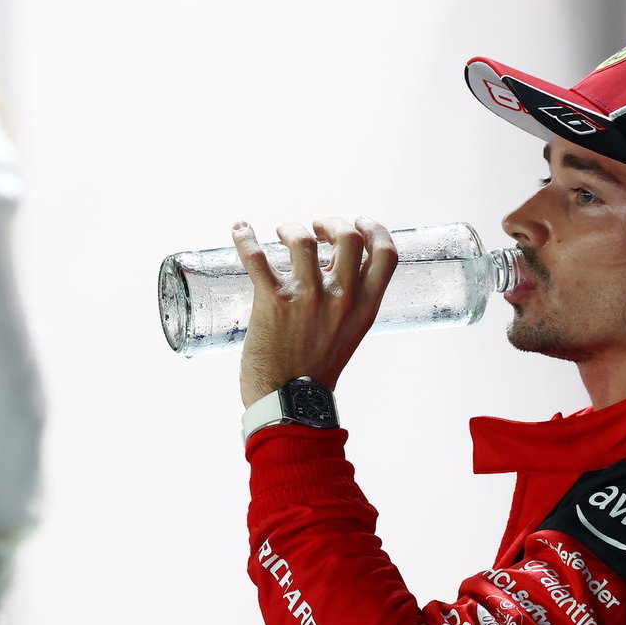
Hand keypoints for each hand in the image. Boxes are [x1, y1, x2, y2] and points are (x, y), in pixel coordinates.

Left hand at [234, 215, 397, 407]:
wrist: (288, 402)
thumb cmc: (314, 370)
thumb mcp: (347, 334)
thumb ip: (346, 302)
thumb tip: (330, 267)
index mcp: (365, 307)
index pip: (386, 254)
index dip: (374, 229)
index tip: (358, 222)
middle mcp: (341, 299)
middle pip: (348, 237)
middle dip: (332, 223)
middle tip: (316, 229)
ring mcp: (307, 299)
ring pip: (303, 239)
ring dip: (291, 229)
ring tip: (282, 234)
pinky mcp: (272, 302)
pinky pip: (256, 257)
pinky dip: (244, 238)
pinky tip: (239, 228)